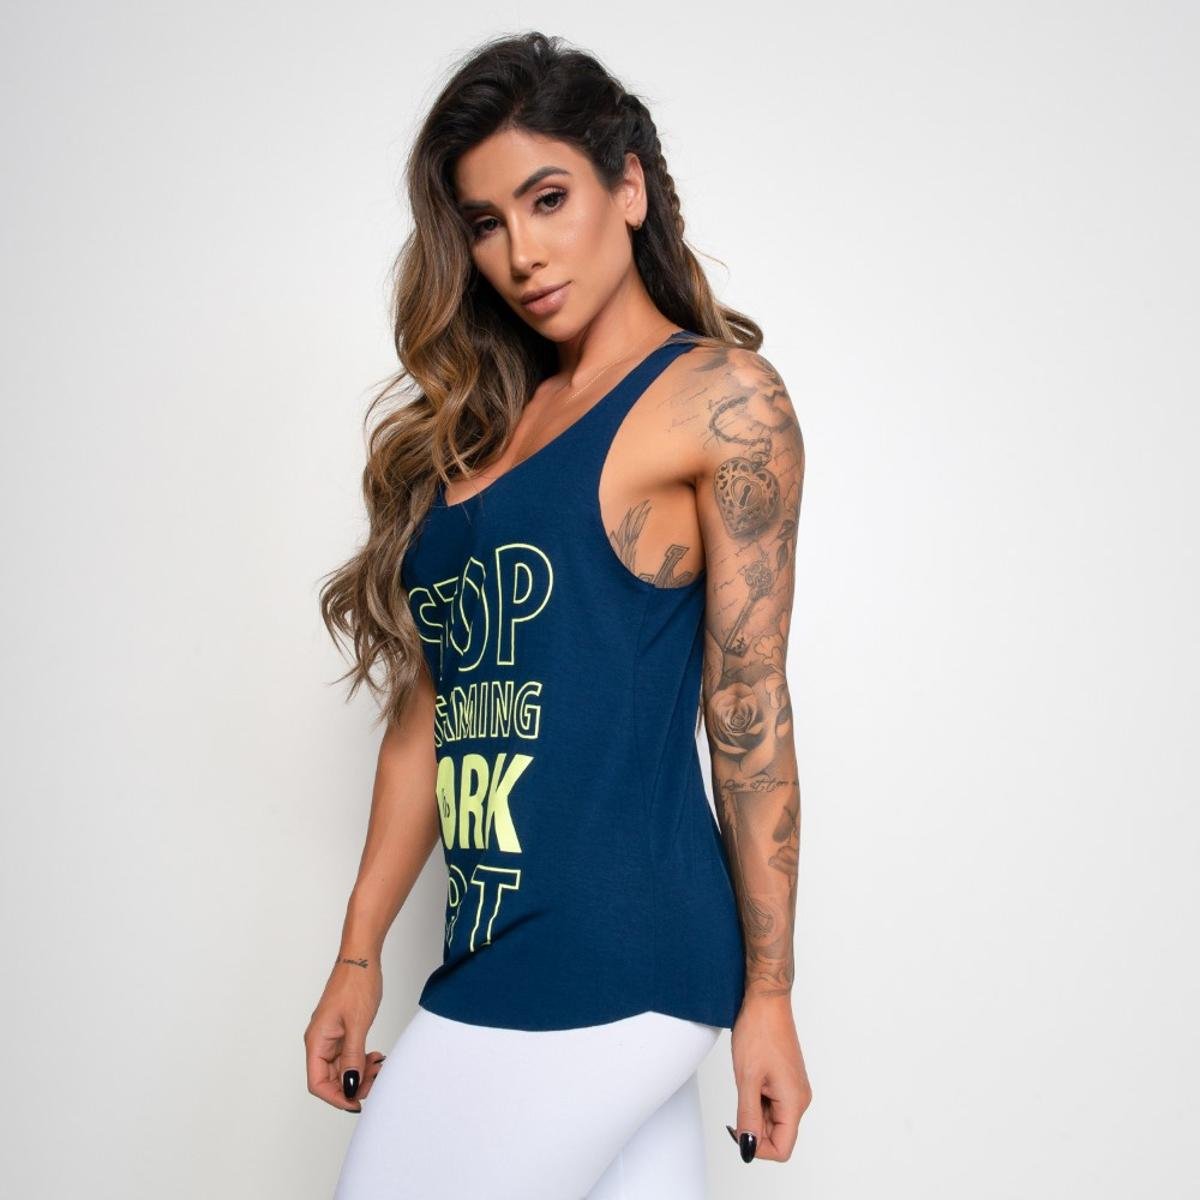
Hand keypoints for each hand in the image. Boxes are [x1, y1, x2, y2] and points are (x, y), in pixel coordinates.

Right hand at [304, 956, 385, 1111]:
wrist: (361, 958)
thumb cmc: (356, 984)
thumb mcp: (357, 1025)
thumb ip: (353, 1058)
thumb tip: (350, 1087)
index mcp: (316, 1041)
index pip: (317, 1083)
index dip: (336, 1097)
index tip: (357, 1103)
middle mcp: (320, 1040)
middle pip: (330, 1077)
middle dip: (353, 1084)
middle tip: (376, 1080)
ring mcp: (330, 1035)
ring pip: (342, 1067)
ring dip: (360, 1072)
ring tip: (379, 1066)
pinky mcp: (341, 1029)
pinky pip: (348, 1054)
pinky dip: (362, 1059)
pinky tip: (376, 1057)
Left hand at [726, 992, 811, 1162]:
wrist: (766, 1001)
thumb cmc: (758, 1032)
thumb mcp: (747, 1079)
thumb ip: (748, 1118)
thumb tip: (748, 1150)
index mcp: (794, 1102)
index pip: (782, 1149)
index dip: (757, 1146)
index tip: (738, 1126)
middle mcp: (799, 1099)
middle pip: (777, 1135)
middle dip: (754, 1124)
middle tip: (740, 1095)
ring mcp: (795, 1089)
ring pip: (773, 1119)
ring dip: (754, 1109)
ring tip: (747, 1081)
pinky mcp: (787, 1080)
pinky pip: (773, 1103)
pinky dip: (758, 1098)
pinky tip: (751, 1077)